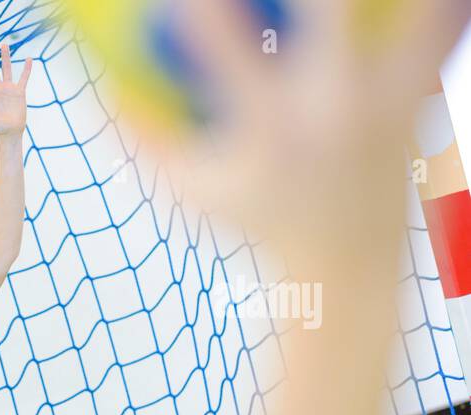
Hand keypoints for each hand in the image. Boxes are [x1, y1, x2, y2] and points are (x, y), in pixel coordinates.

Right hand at [164, 0, 470, 262]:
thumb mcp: (192, 192)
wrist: (346, 264)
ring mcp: (382, 99)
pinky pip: (443, 30)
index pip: (225, 51)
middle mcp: (330, 105)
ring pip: (410, 15)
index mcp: (268, 126)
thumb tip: (103, 93)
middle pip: (329, 10)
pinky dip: (440, 7)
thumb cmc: (258, 221)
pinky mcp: (416, 97)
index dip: (204, 14)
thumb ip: (146, 142)